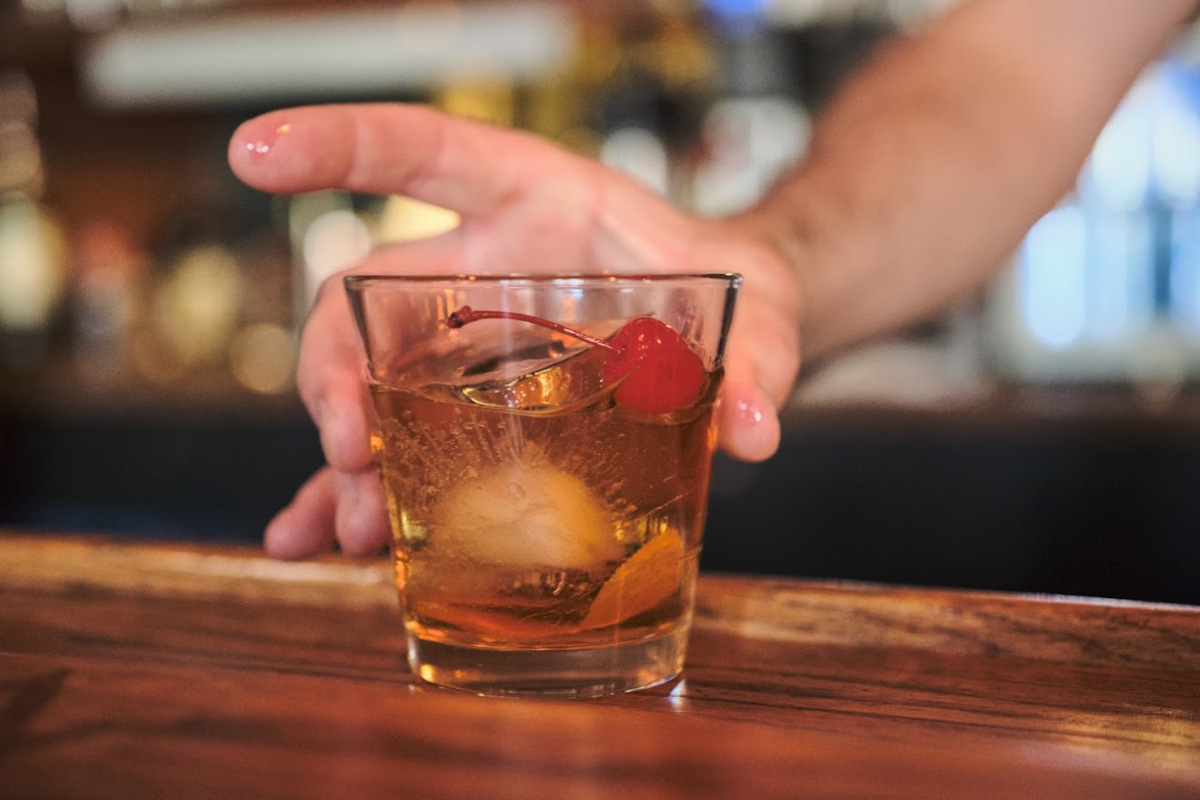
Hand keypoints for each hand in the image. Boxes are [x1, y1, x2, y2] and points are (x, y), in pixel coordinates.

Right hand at [228, 103, 801, 558]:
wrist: (724, 337)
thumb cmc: (725, 292)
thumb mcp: (756, 305)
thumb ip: (761, 353)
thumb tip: (753, 428)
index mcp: (530, 200)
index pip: (419, 154)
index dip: (337, 146)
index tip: (254, 152)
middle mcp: (474, 268)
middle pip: (364, 300)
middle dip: (338, 370)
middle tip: (349, 446)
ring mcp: (462, 341)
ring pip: (367, 386)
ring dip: (341, 457)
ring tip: (344, 527)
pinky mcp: (470, 406)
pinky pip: (398, 442)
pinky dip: (361, 490)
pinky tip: (330, 538)